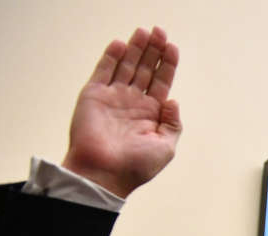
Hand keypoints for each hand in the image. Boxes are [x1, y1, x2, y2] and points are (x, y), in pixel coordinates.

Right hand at [62, 27, 181, 197]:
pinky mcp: (94, 95)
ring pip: (126, 66)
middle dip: (152, 50)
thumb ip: (172, 123)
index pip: (161, 82)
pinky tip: (121, 44)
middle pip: (144, 69)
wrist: (105, 173)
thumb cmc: (136, 166)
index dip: (167, 64)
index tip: (172, 47)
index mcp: (150, 115)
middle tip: (159, 31)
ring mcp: (113, 98)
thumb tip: (173, 100)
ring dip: (135, 48)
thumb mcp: (166, 147)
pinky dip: (112, 57)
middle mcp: (132, 103)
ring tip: (144, 32)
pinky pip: (103, 71)